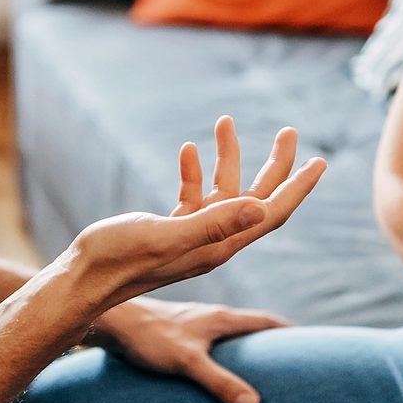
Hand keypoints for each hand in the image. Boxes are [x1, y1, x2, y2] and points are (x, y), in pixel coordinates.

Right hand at [66, 116, 325, 308]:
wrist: (82, 280)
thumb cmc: (120, 260)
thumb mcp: (167, 237)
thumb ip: (214, 224)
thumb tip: (261, 208)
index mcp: (219, 246)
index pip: (272, 213)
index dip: (298, 187)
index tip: (320, 161)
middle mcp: (213, 241)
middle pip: (257, 198)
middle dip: (275, 164)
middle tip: (289, 131)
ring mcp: (192, 235)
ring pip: (223, 191)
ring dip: (227, 157)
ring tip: (224, 121)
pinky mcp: (170, 229)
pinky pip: (193, 196)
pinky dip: (194, 172)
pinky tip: (188, 150)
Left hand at [94, 298, 289, 402]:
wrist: (115, 323)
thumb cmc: (149, 337)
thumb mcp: (188, 361)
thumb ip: (220, 381)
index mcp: (221, 318)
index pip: (264, 321)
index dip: (287, 332)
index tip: (309, 342)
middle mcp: (211, 317)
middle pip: (251, 327)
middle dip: (272, 341)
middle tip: (292, 360)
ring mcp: (195, 324)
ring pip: (231, 334)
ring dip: (247, 346)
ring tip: (260, 368)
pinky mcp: (180, 333)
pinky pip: (213, 341)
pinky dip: (226, 352)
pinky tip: (220, 366)